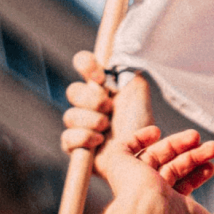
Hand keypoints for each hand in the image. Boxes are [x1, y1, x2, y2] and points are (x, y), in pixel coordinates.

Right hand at [62, 52, 152, 170]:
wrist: (146, 157)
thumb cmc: (142, 125)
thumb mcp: (138, 92)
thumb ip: (126, 72)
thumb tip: (114, 56)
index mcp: (101, 87)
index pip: (83, 63)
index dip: (87, 65)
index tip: (101, 77)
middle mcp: (88, 104)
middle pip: (73, 92)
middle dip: (93, 101)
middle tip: (110, 110)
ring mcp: (81, 126)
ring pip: (70, 116)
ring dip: (92, 121)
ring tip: (107, 130)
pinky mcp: (77, 149)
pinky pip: (67, 139)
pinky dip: (84, 138)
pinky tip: (99, 141)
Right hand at [97, 123, 213, 213]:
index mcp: (164, 207)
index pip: (182, 185)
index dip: (198, 174)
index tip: (212, 166)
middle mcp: (147, 193)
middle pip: (172, 167)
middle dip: (194, 156)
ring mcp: (132, 178)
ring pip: (156, 155)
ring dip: (178, 143)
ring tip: (197, 136)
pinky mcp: (118, 164)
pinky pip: (125, 147)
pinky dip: (139, 137)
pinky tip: (157, 131)